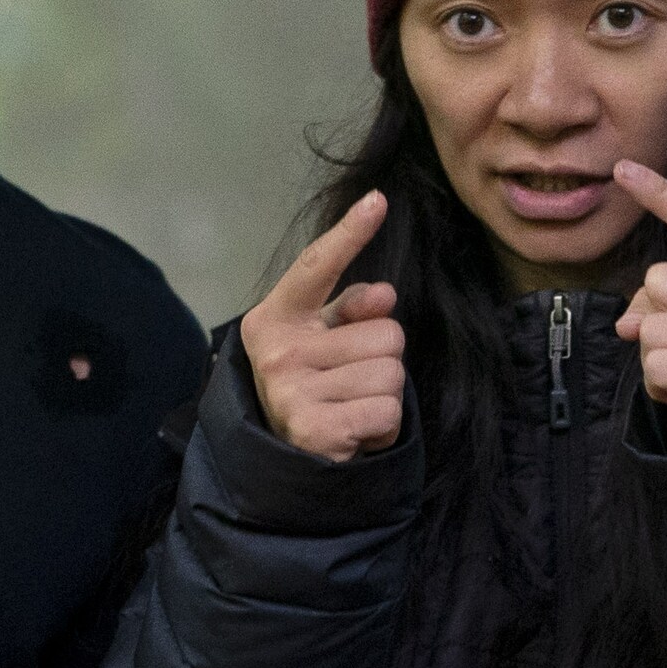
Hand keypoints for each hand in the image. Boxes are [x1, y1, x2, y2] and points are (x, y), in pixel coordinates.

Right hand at [237, 190, 406, 463]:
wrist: (282, 466)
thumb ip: (348, 312)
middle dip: (381, 360)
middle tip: (348, 385)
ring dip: (384, 397)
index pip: (316, 267)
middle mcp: (277, 351)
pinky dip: (383, 428)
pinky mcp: (315, 429)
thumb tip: (384, 296)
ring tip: (351, 410)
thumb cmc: (310, 391)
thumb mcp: (320, 343)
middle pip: (386, 331)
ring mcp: (293, 390)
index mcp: (274, 319)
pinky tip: (355, 434)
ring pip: (392, 373)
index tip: (378, 201)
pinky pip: (388, 410)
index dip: (350, 234)